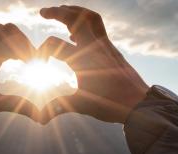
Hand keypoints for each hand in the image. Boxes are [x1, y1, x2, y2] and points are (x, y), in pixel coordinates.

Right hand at [38, 6, 148, 123]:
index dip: (41, 51)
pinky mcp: (113, 50)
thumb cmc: (111, 105)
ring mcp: (106, 46)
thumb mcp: (82, 105)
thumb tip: (40, 118)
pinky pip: (99, 28)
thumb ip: (58, 107)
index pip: (54, 44)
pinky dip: (86, 23)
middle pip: (74, 18)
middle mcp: (95, 47)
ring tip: (62, 10)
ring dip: (75, 11)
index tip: (38, 63)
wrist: (140, 104)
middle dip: (56, 11)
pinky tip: (79, 34)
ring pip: (90, 17)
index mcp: (83, 59)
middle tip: (43, 12)